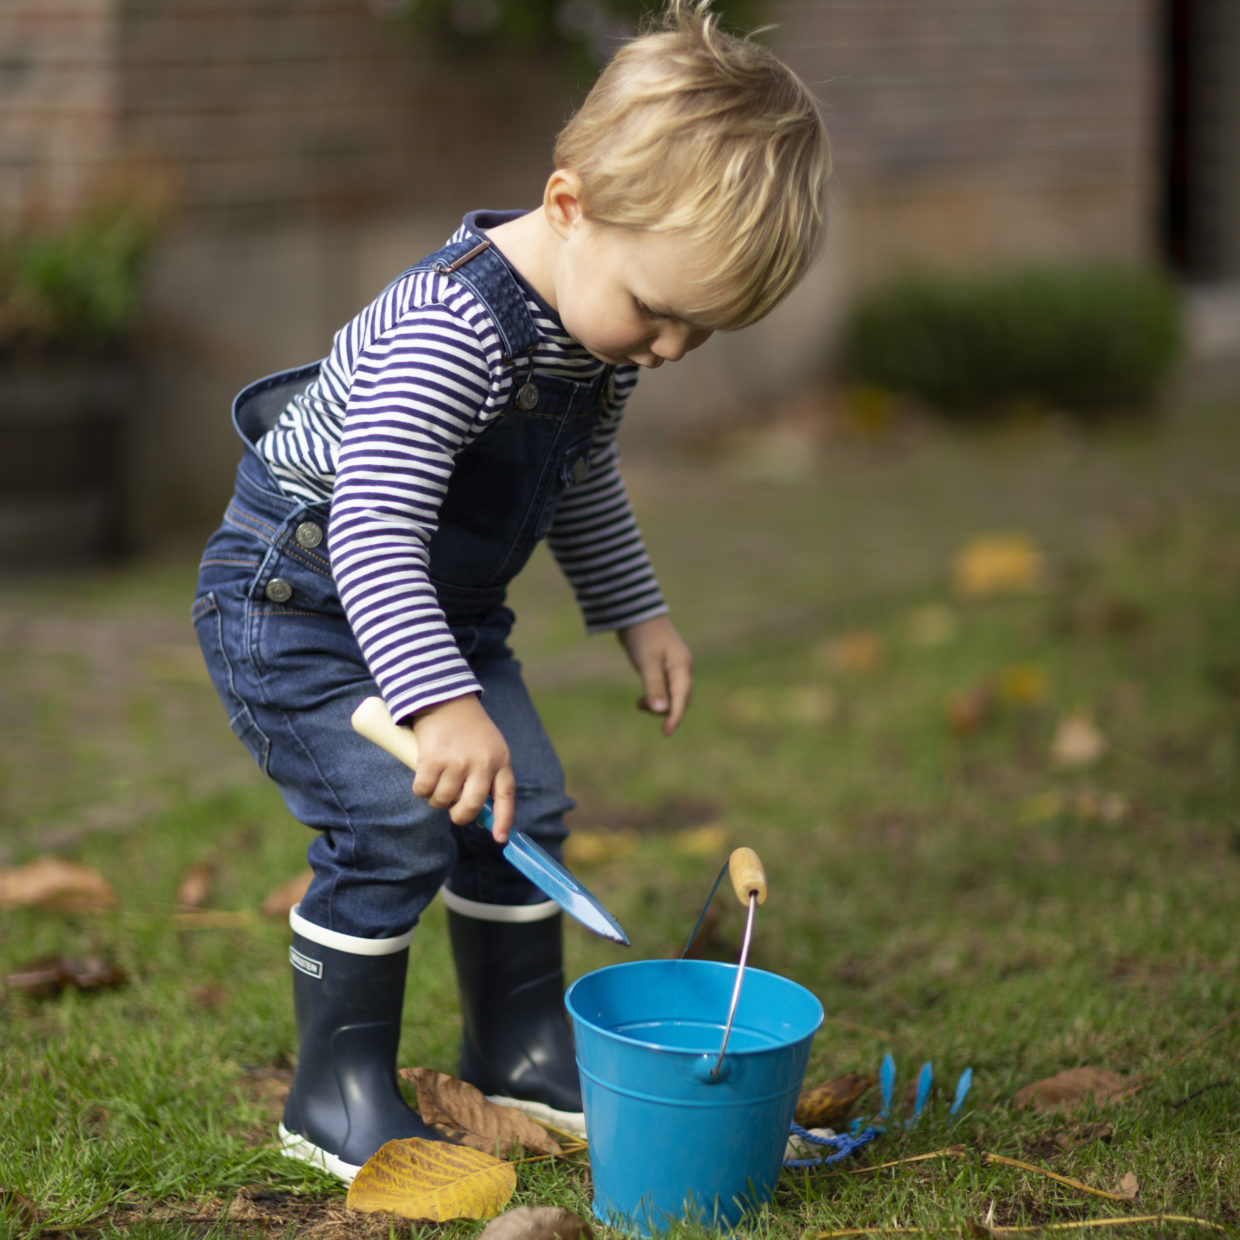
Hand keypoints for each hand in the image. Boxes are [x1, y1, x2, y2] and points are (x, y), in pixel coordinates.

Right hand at [410, 695, 515, 841]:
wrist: (445, 699)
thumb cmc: (469, 728)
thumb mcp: (491, 748)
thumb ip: (490, 775)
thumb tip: (483, 813)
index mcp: (500, 761)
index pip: (506, 797)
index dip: (503, 821)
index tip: (500, 839)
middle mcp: (481, 764)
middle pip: (470, 807)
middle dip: (459, 815)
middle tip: (453, 810)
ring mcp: (457, 762)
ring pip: (443, 801)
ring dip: (436, 798)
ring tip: (438, 781)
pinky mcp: (432, 760)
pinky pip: (423, 790)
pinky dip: (420, 788)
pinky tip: (423, 775)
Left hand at [618, 615, 692, 735]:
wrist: (635, 613)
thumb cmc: (642, 636)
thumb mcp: (647, 662)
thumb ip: (654, 686)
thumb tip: (661, 711)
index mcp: (682, 667)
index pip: (682, 699)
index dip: (675, 717)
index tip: (665, 733)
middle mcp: (682, 669)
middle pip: (680, 700)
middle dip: (664, 710)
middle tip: (640, 705)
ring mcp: (674, 668)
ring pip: (672, 696)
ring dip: (657, 704)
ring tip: (638, 702)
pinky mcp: (664, 667)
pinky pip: (664, 689)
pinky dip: (654, 697)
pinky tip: (641, 699)